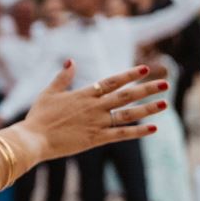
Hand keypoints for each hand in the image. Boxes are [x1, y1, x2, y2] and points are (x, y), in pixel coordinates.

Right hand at [13, 62, 167, 163]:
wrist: (34, 139)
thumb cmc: (39, 116)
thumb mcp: (49, 93)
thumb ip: (62, 77)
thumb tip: (71, 61)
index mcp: (84, 94)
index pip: (112, 81)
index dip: (129, 75)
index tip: (145, 69)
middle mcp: (94, 107)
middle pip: (126, 95)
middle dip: (147, 89)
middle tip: (165, 83)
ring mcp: (97, 123)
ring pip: (128, 114)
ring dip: (148, 108)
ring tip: (164, 103)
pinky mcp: (96, 139)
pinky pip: (122, 134)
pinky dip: (138, 131)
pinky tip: (153, 128)